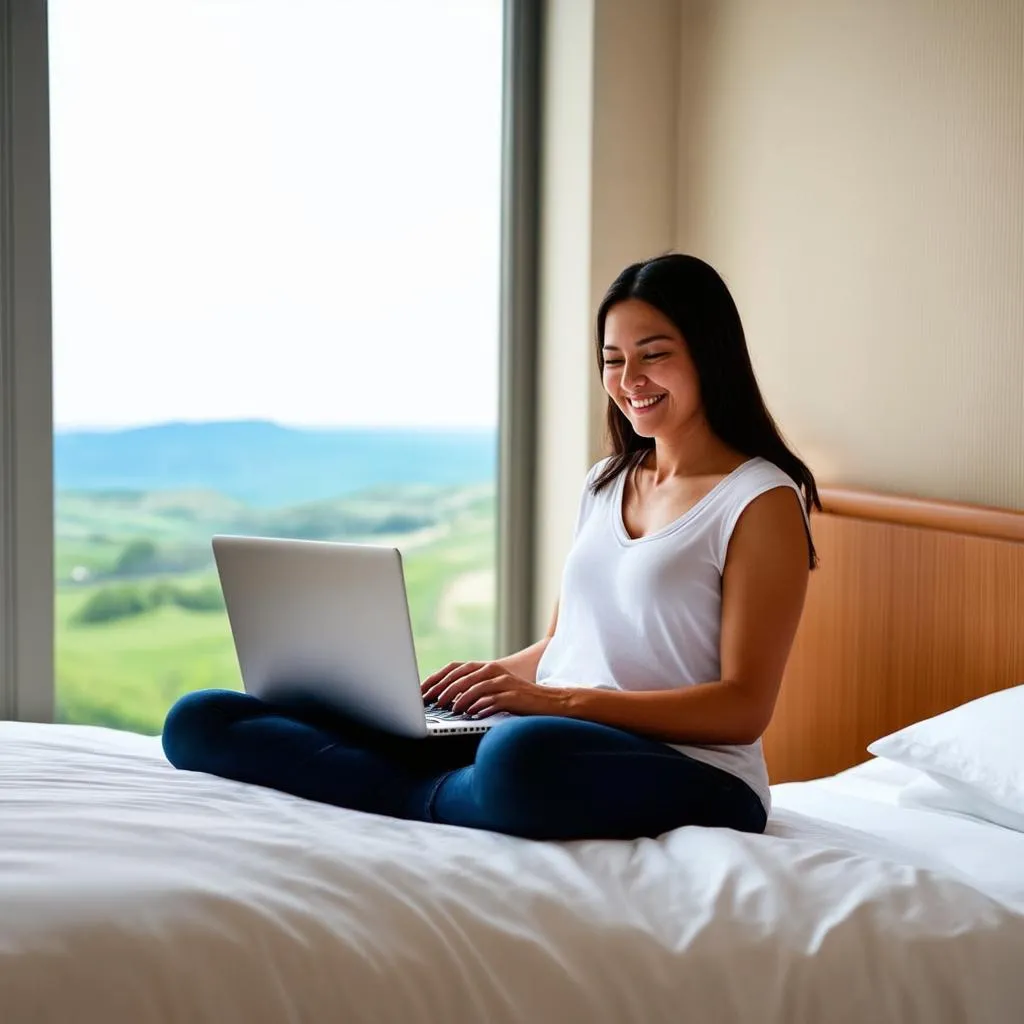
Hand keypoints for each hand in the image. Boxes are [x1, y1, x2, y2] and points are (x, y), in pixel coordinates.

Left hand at [420, 661, 566, 718]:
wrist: (548, 701)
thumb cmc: (518, 698)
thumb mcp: (495, 688)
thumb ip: (475, 688)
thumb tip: (448, 698)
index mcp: (487, 667)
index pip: (455, 668)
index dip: (437, 678)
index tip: (423, 690)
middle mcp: (494, 671)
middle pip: (462, 677)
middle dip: (444, 689)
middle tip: (432, 702)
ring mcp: (503, 682)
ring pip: (474, 688)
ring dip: (459, 700)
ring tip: (449, 710)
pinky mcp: (512, 696)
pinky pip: (491, 700)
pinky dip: (478, 707)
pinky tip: (470, 715)